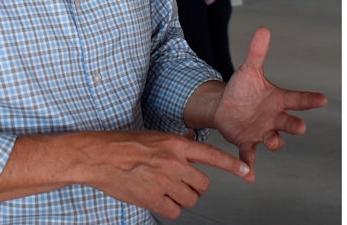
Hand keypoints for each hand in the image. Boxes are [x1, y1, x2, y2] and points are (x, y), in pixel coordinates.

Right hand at [81, 130, 249, 218]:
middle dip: (196, 186)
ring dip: (183, 197)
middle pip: (203, 184)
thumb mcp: (158, 136)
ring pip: (191, 199)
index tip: (246, 171)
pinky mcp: (152, 198)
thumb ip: (179, 142)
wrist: (101, 157)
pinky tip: (159, 198)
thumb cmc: (127, 145)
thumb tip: (194, 140)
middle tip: (183, 182)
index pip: (212, 155)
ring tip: (167, 188)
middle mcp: (174, 162)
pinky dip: (170, 208)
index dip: (231, 164)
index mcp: (177, 144)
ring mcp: (164, 181)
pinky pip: (175, 211)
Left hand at [212, 27, 327, 180]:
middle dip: (295, 125)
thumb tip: (264, 29)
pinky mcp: (247, 142)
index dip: (310, 100)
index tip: (323, 99)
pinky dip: (249, 166)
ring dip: (274, 142)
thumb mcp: (249, 69)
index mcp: (277, 100)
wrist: (224, 106)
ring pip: (273, 140)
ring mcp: (262, 132)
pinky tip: (249, 176)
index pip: (298, 99)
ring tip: (272, 141)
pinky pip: (250, 156)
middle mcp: (274, 118)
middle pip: (288, 122)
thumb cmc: (242, 88)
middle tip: (300, 127)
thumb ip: (257, 52)